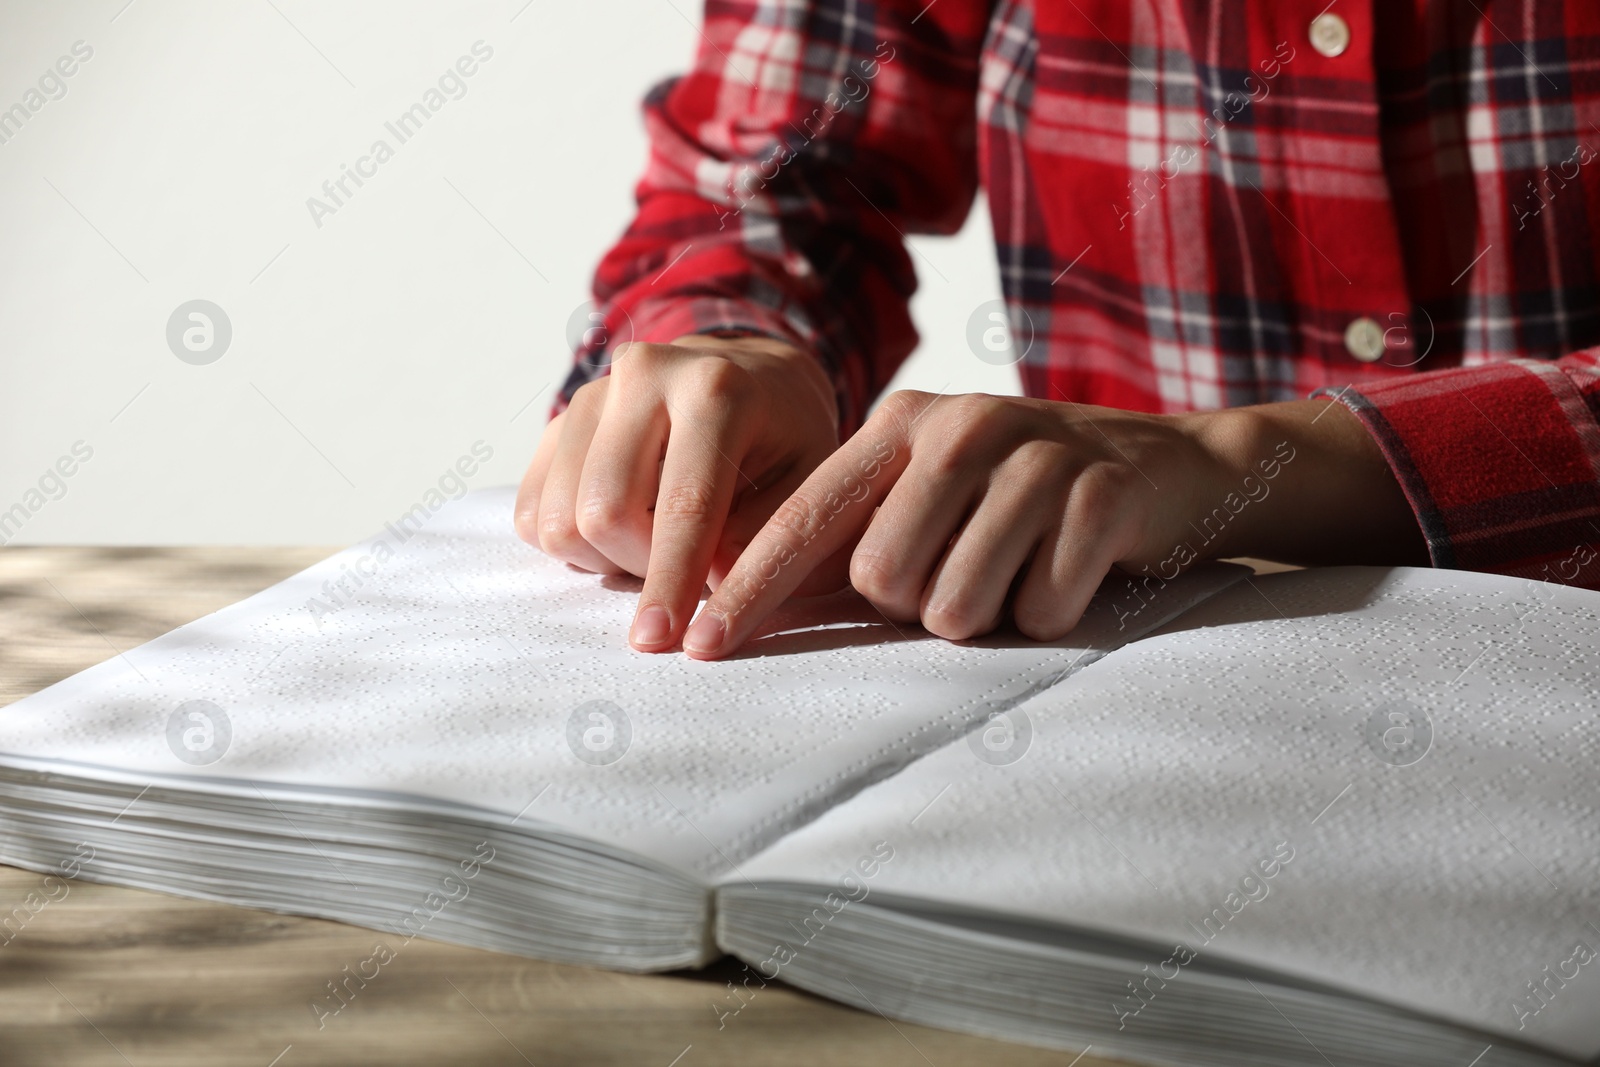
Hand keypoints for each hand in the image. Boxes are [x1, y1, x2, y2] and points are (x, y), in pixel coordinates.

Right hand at [516, 334, 840, 650]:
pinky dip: (571, 541)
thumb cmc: (786, 436)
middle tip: (679, 571)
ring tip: (651, 544)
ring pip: (557, 516)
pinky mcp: (558, 418)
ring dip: (601, 557)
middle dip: (637, 567)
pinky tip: (619, 528)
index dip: (670, 580)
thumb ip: (764, 539)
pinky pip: (532, 509)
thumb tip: (710, 590)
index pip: (682, 505)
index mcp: (715, 391)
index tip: (661, 639)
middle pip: (603, 512)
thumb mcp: (808, 484)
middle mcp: (643, 376)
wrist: (752, 373)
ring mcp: (592, 393)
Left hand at [679, 390, 1426, 658]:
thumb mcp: (934, 494)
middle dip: (919, 606)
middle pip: (881, 581)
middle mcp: (955, 425)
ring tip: (1023, 570)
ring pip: (956, 605)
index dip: (747, 590)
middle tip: (971, 572)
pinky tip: (1075, 569)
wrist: (1168, 465)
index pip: (802, 520)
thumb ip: (855, 536)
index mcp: (899, 426)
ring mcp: (1031, 453)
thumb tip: (744, 605)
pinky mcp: (1100, 491)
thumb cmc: (1025, 498)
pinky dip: (1053, 611)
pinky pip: (1040, 607)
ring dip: (988, 614)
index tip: (694, 650)